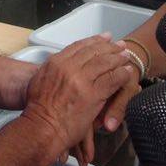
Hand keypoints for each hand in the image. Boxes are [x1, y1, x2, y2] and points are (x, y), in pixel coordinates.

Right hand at [21, 33, 135, 160]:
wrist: (42, 128)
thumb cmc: (38, 110)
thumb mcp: (39, 81)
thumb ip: (51, 70)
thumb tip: (58, 62)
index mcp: (56, 62)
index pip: (79, 46)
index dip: (94, 41)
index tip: (105, 38)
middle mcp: (69, 67)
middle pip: (94, 51)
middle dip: (109, 47)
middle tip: (120, 45)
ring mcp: (81, 80)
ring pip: (105, 63)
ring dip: (118, 58)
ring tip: (126, 56)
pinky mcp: (93, 94)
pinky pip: (112, 79)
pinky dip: (122, 74)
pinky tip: (127, 73)